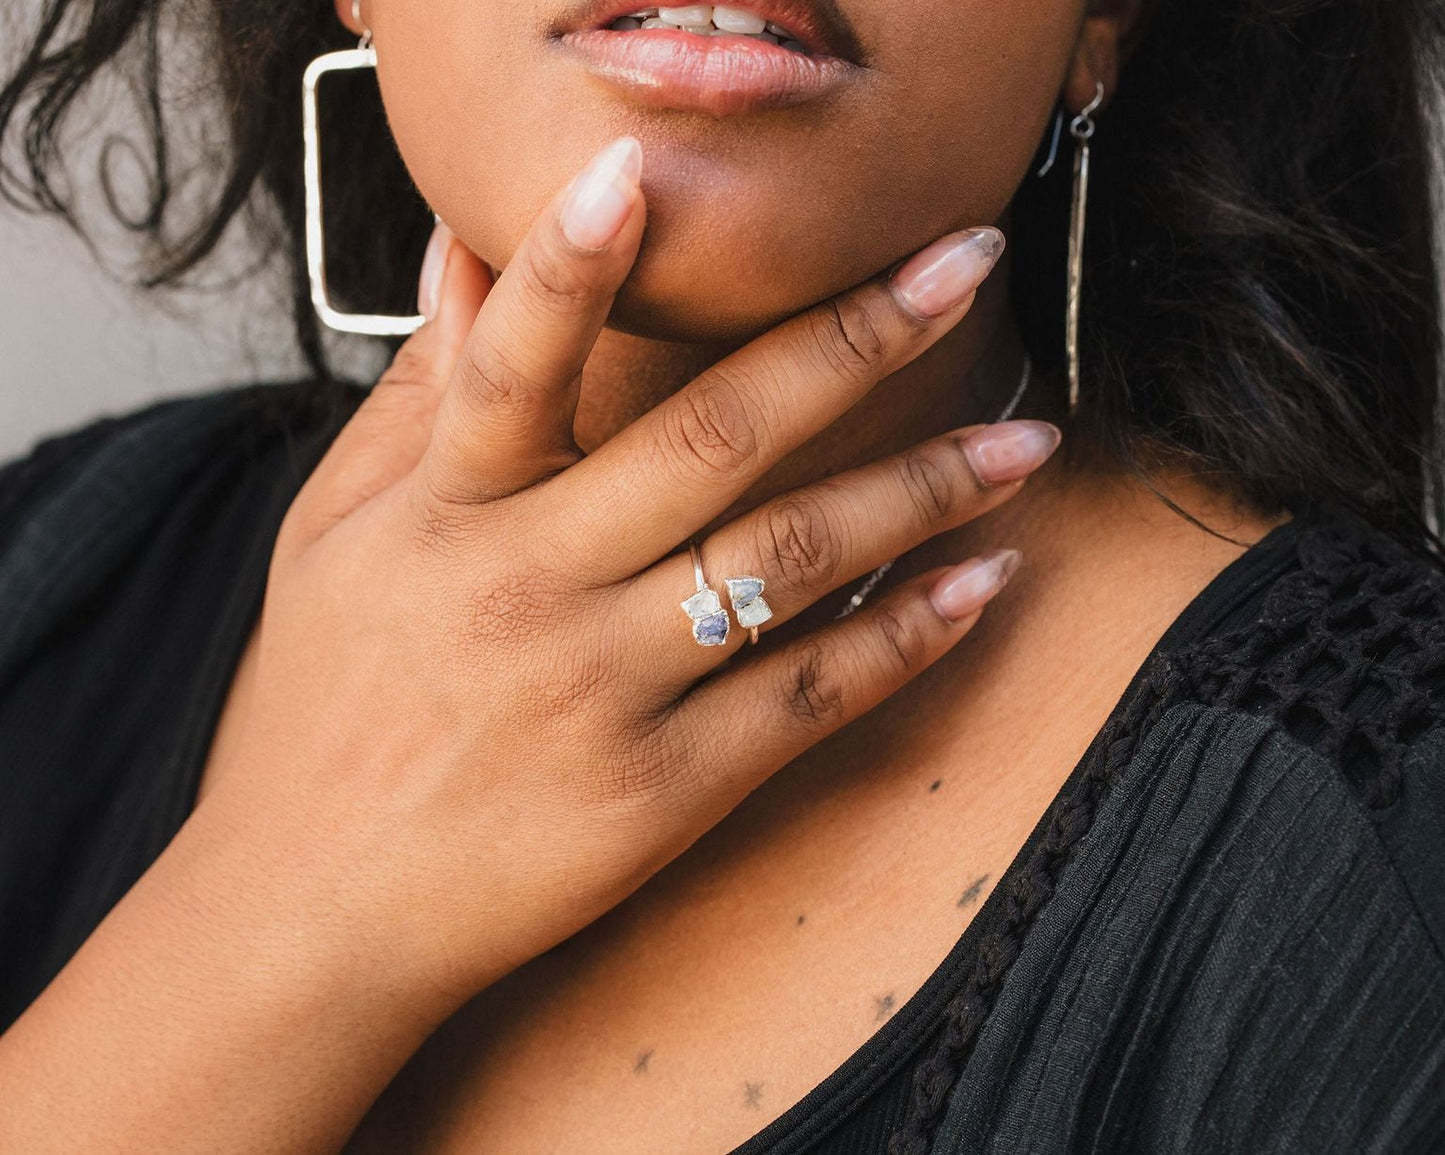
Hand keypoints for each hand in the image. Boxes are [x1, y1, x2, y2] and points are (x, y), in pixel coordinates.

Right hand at [212, 134, 1057, 1006]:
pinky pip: (806, 699)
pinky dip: (903, 641)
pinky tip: (982, 587)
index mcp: (443, 517)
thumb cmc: (318, 711)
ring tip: (1025, 440)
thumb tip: (463, 257)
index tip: (639, 174)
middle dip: (848, 340)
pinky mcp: (662, 791)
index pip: (510, 368)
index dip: (570, 268)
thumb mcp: (329, 540)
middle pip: (710, 439)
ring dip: (920, 489)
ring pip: (790, 561)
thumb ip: (413, 400)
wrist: (315, 915)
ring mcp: (604, 693)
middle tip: (960, 264)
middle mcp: (529, 590)